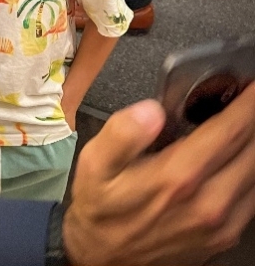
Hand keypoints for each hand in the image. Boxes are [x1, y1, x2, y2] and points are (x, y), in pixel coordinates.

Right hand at [63, 86, 254, 264]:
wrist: (104, 259)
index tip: (251, 84)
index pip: (229, 131)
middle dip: (253, 117)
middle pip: (251, 149)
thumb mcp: (93, 163)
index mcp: (177, 177)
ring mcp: (221, 223)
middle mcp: (209, 201)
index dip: (247, 103)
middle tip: (248, 96)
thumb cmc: (99, 206)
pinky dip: (252, 168)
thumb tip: (151, 109)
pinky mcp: (225, 236)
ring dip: (254, 143)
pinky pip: (253, 196)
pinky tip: (240, 155)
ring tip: (244, 121)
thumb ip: (121, 133)